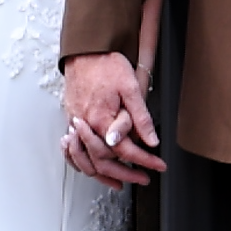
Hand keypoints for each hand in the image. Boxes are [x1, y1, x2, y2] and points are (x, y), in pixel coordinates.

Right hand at [60, 51, 166, 185]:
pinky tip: (95, 166)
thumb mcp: (131, 88)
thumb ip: (140, 118)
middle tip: (143, 178)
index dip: (144, 161)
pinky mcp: (71, 118)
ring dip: (104, 175)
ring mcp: (75, 123)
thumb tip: (151, 140)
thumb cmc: (106, 64)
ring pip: (86, 160)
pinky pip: (75, 149)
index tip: (158, 166)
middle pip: (104, 162)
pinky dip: (85, 162)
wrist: (85, 50)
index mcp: (100, 120)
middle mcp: (85, 125)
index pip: (125, 150)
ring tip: (120, 181)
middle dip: (126, 174)